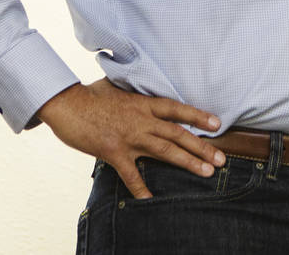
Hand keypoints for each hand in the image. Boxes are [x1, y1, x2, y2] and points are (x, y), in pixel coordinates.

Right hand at [36, 78, 225, 198]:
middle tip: (221, 159)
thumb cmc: (90, 94)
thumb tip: (141, 89)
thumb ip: (133, 91)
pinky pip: (131, 175)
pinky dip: (141, 189)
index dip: (198, 116)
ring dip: (187, 162)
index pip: (177, 109)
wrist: (66, 103)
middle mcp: (141, 119)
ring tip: (206, 172)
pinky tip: (150, 201)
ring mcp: (129, 136)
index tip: (217, 124)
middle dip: (202, 147)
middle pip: (178, 134)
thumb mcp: (117, 86)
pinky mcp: (114, 152)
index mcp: (143, 103)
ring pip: (165, 151)